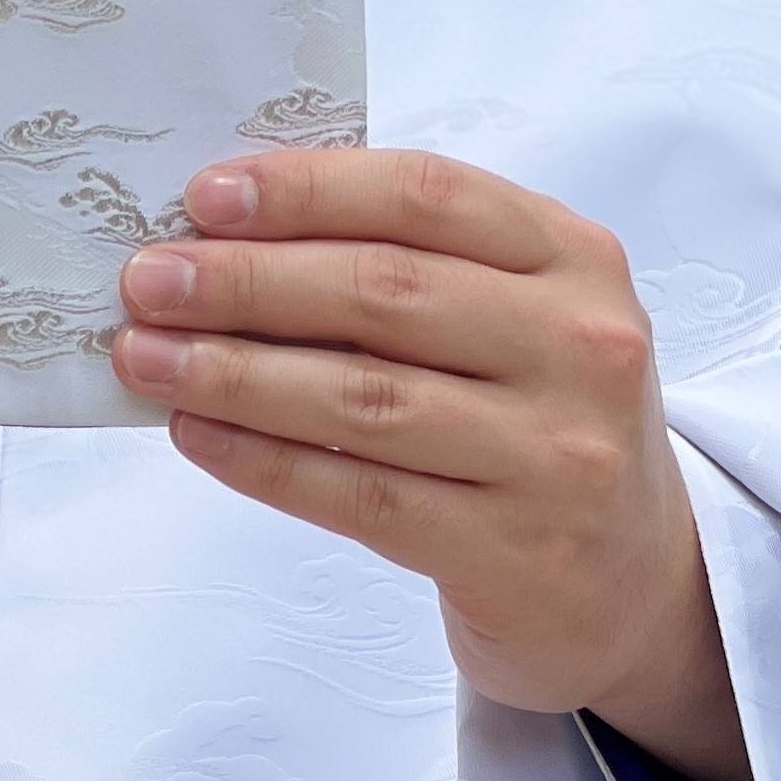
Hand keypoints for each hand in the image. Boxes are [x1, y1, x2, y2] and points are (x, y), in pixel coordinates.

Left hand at [110, 148, 748, 780]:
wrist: (635, 590)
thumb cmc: (542, 426)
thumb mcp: (521, 320)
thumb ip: (413, 265)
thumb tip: (232, 236)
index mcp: (577, 257)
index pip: (427, 197)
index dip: (308, 190)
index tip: (204, 197)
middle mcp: (580, 347)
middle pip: (385, 293)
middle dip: (247, 281)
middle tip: (148, 279)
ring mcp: (553, 454)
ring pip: (364, 398)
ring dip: (236, 373)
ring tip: (146, 357)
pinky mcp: (512, 550)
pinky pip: (360, 495)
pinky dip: (265, 461)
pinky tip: (198, 435)